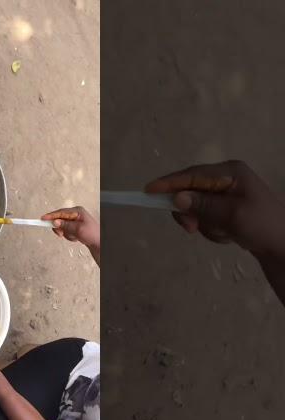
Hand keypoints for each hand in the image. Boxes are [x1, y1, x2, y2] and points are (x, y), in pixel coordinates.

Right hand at [41, 207, 99, 246]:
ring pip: (62, 227)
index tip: (42, 219)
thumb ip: (65, 225)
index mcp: (77, 211)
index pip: (61, 212)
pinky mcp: (74, 226)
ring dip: (66, 233)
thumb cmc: (92, 234)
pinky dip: (69, 235)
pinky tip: (76, 237)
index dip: (51, 216)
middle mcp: (75, 214)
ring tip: (74, 236)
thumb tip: (55, 222)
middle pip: (60, 219)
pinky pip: (65, 231)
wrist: (98, 243)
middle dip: (61, 228)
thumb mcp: (78, 229)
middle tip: (61, 234)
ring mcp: (74, 220)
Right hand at [145, 160, 284, 256]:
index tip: (148, 190)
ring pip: (194, 207)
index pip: (192, 175)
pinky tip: (226, 234)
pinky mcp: (223, 207)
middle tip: (191, 228)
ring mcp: (224, 193)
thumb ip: (203, 205)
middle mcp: (224, 178)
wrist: (281, 246)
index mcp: (230, 172)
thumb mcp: (232, 215)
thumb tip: (177, 198)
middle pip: (189, 191)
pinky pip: (203, 216)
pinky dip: (210, 228)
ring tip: (222, 233)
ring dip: (203, 223)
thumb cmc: (262, 226)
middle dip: (190, 212)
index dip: (169, 183)